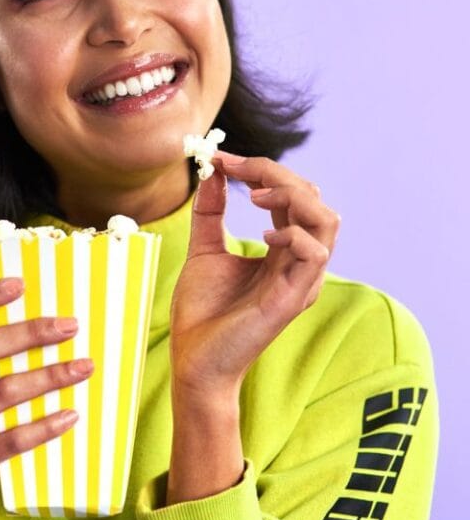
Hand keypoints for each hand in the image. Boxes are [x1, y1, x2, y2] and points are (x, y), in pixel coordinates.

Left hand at [170, 151, 340, 399]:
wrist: (193, 359)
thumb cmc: (202, 311)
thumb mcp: (204, 250)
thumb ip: (210, 212)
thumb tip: (212, 172)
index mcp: (281, 250)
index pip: (289, 196)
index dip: (261, 171)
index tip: (223, 159)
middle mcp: (297, 262)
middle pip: (313, 199)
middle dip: (276, 174)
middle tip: (235, 167)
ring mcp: (300, 280)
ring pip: (326, 221)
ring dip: (292, 196)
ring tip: (253, 195)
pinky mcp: (293, 298)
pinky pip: (314, 255)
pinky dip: (293, 234)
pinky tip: (263, 236)